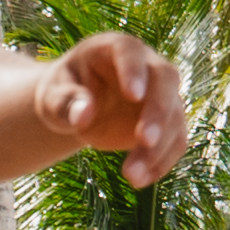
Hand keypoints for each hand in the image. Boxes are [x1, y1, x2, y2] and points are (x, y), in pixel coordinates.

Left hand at [34, 30, 190, 184]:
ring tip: (131, 177)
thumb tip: (83, 115)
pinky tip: (139, 180)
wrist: (78, 106)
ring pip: (174, 116)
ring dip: (158, 148)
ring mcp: (161, 93)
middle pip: (165, 80)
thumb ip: (65, 102)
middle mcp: (146, 65)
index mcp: (114, 48)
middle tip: (144, 140)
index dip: (133, 71)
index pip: (129, 51)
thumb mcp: (53, 96)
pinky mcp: (167, 120)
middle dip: (158, 111)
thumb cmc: (63, 92)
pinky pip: (175, 140)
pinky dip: (161, 162)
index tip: (133, 95)